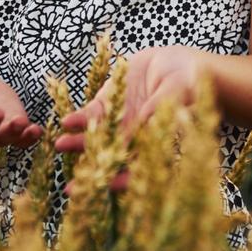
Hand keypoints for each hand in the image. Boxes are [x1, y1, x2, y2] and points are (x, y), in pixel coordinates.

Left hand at [55, 45, 212, 195]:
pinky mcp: (109, 102)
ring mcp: (120, 121)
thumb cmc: (190, 81)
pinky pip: (91, 114)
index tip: (107, 187)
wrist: (178, 63)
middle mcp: (134, 138)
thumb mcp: (179, 90)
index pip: (138, 170)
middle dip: (92, 170)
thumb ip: (161, 105)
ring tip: (61, 145)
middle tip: (72, 186)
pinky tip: (67, 121)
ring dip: (79, 144)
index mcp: (155, 144)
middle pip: (111, 159)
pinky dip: (79, 118)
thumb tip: (146, 120)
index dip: (123, 182)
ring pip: (96, 138)